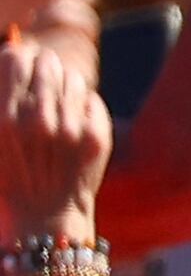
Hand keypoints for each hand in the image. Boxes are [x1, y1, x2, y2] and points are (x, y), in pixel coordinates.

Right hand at [0, 29, 112, 235]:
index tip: (18, 66)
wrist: (43, 221)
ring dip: (63, 86)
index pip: (14, 59)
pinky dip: (82, 105)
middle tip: (38, 85)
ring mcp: (70, 128)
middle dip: (41, 69)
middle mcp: (37, 120)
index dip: (16, 59)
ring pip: (72, 78)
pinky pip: (91, 98)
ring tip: (54, 107)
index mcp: (2, 119)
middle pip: (46, 63)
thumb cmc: (7, 178)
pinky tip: (71, 123)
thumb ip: (0, 100)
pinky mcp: (96, 137)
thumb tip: (12, 55)